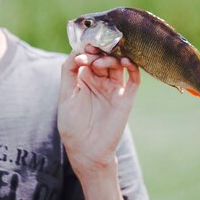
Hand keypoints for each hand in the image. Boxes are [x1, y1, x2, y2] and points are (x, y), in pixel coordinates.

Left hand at [58, 46, 140, 174]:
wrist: (86, 150)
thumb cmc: (72, 126)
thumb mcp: (65, 95)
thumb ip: (69, 72)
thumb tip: (77, 51)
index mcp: (85, 80)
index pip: (89, 56)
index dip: (86, 49)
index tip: (82, 49)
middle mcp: (101, 82)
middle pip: (104, 57)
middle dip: (99, 51)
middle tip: (92, 51)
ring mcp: (114, 89)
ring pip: (118, 64)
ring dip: (111, 58)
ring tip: (99, 64)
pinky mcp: (126, 98)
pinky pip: (134, 79)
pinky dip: (132, 67)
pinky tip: (125, 61)